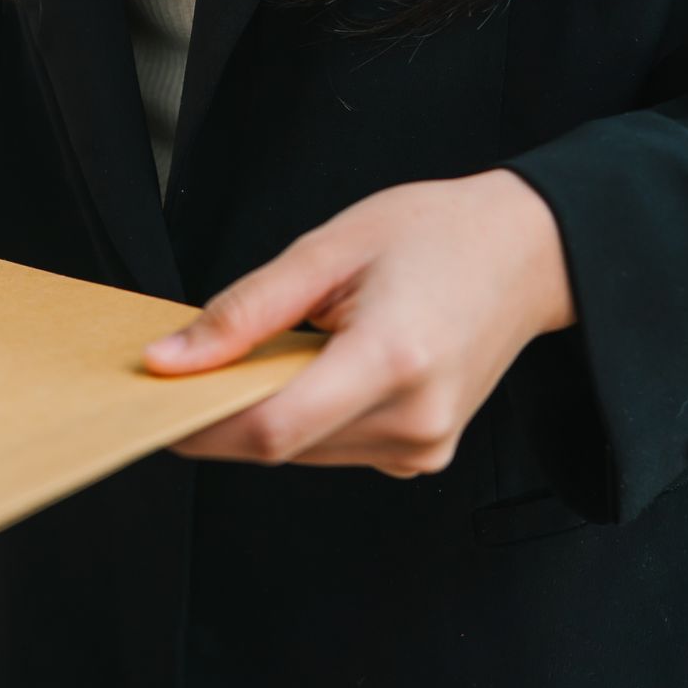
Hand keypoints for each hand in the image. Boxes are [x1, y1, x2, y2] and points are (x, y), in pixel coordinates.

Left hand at [144, 170, 575, 477]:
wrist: (530, 252)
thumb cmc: (435, 234)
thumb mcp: (327, 250)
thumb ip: (244, 311)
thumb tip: (170, 361)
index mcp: (394, 360)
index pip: (271, 429)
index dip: (202, 427)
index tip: (157, 402)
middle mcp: (414, 418)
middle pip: (280, 446)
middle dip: (224, 413)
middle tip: (197, 364)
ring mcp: (423, 445)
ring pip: (302, 452)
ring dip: (265, 414)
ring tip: (270, 352)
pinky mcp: (422, 454)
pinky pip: (333, 449)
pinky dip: (304, 417)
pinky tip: (314, 369)